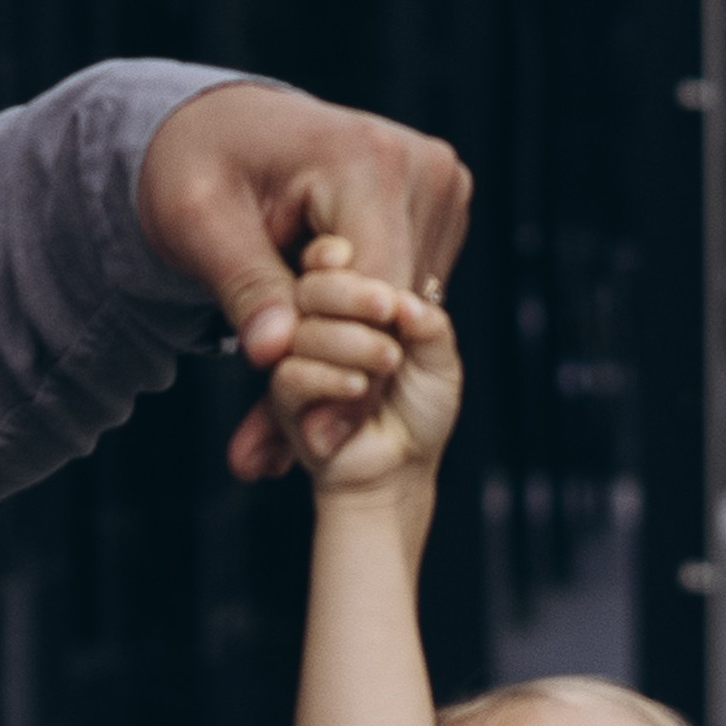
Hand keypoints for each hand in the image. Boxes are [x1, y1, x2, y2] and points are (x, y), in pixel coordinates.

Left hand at [138, 80, 471, 482]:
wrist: (221, 130)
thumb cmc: (199, 167)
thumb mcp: (200, 225)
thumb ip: (244, 289)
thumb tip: (274, 354)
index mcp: (370, 161)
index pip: (376, 294)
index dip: (346, 375)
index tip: (312, 444)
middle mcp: (426, 170)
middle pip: (398, 309)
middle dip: (348, 381)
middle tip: (299, 453)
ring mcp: (442, 190)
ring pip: (408, 313)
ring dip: (358, 368)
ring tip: (306, 427)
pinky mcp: (441, 212)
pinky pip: (408, 297)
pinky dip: (366, 338)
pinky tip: (325, 372)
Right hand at [269, 238, 460, 490]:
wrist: (399, 468)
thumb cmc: (418, 410)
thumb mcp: (438, 359)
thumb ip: (427, 324)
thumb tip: (403, 303)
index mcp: (351, 303)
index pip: (330, 261)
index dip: (340, 257)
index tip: (359, 260)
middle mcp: (319, 324)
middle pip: (311, 287)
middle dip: (350, 295)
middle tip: (386, 309)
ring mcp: (298, 360)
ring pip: (302, 330)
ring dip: (348, 343)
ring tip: (387, 361)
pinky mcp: (287, 399)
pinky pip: (291, 375)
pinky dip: (328, 378)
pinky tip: (358, 386)